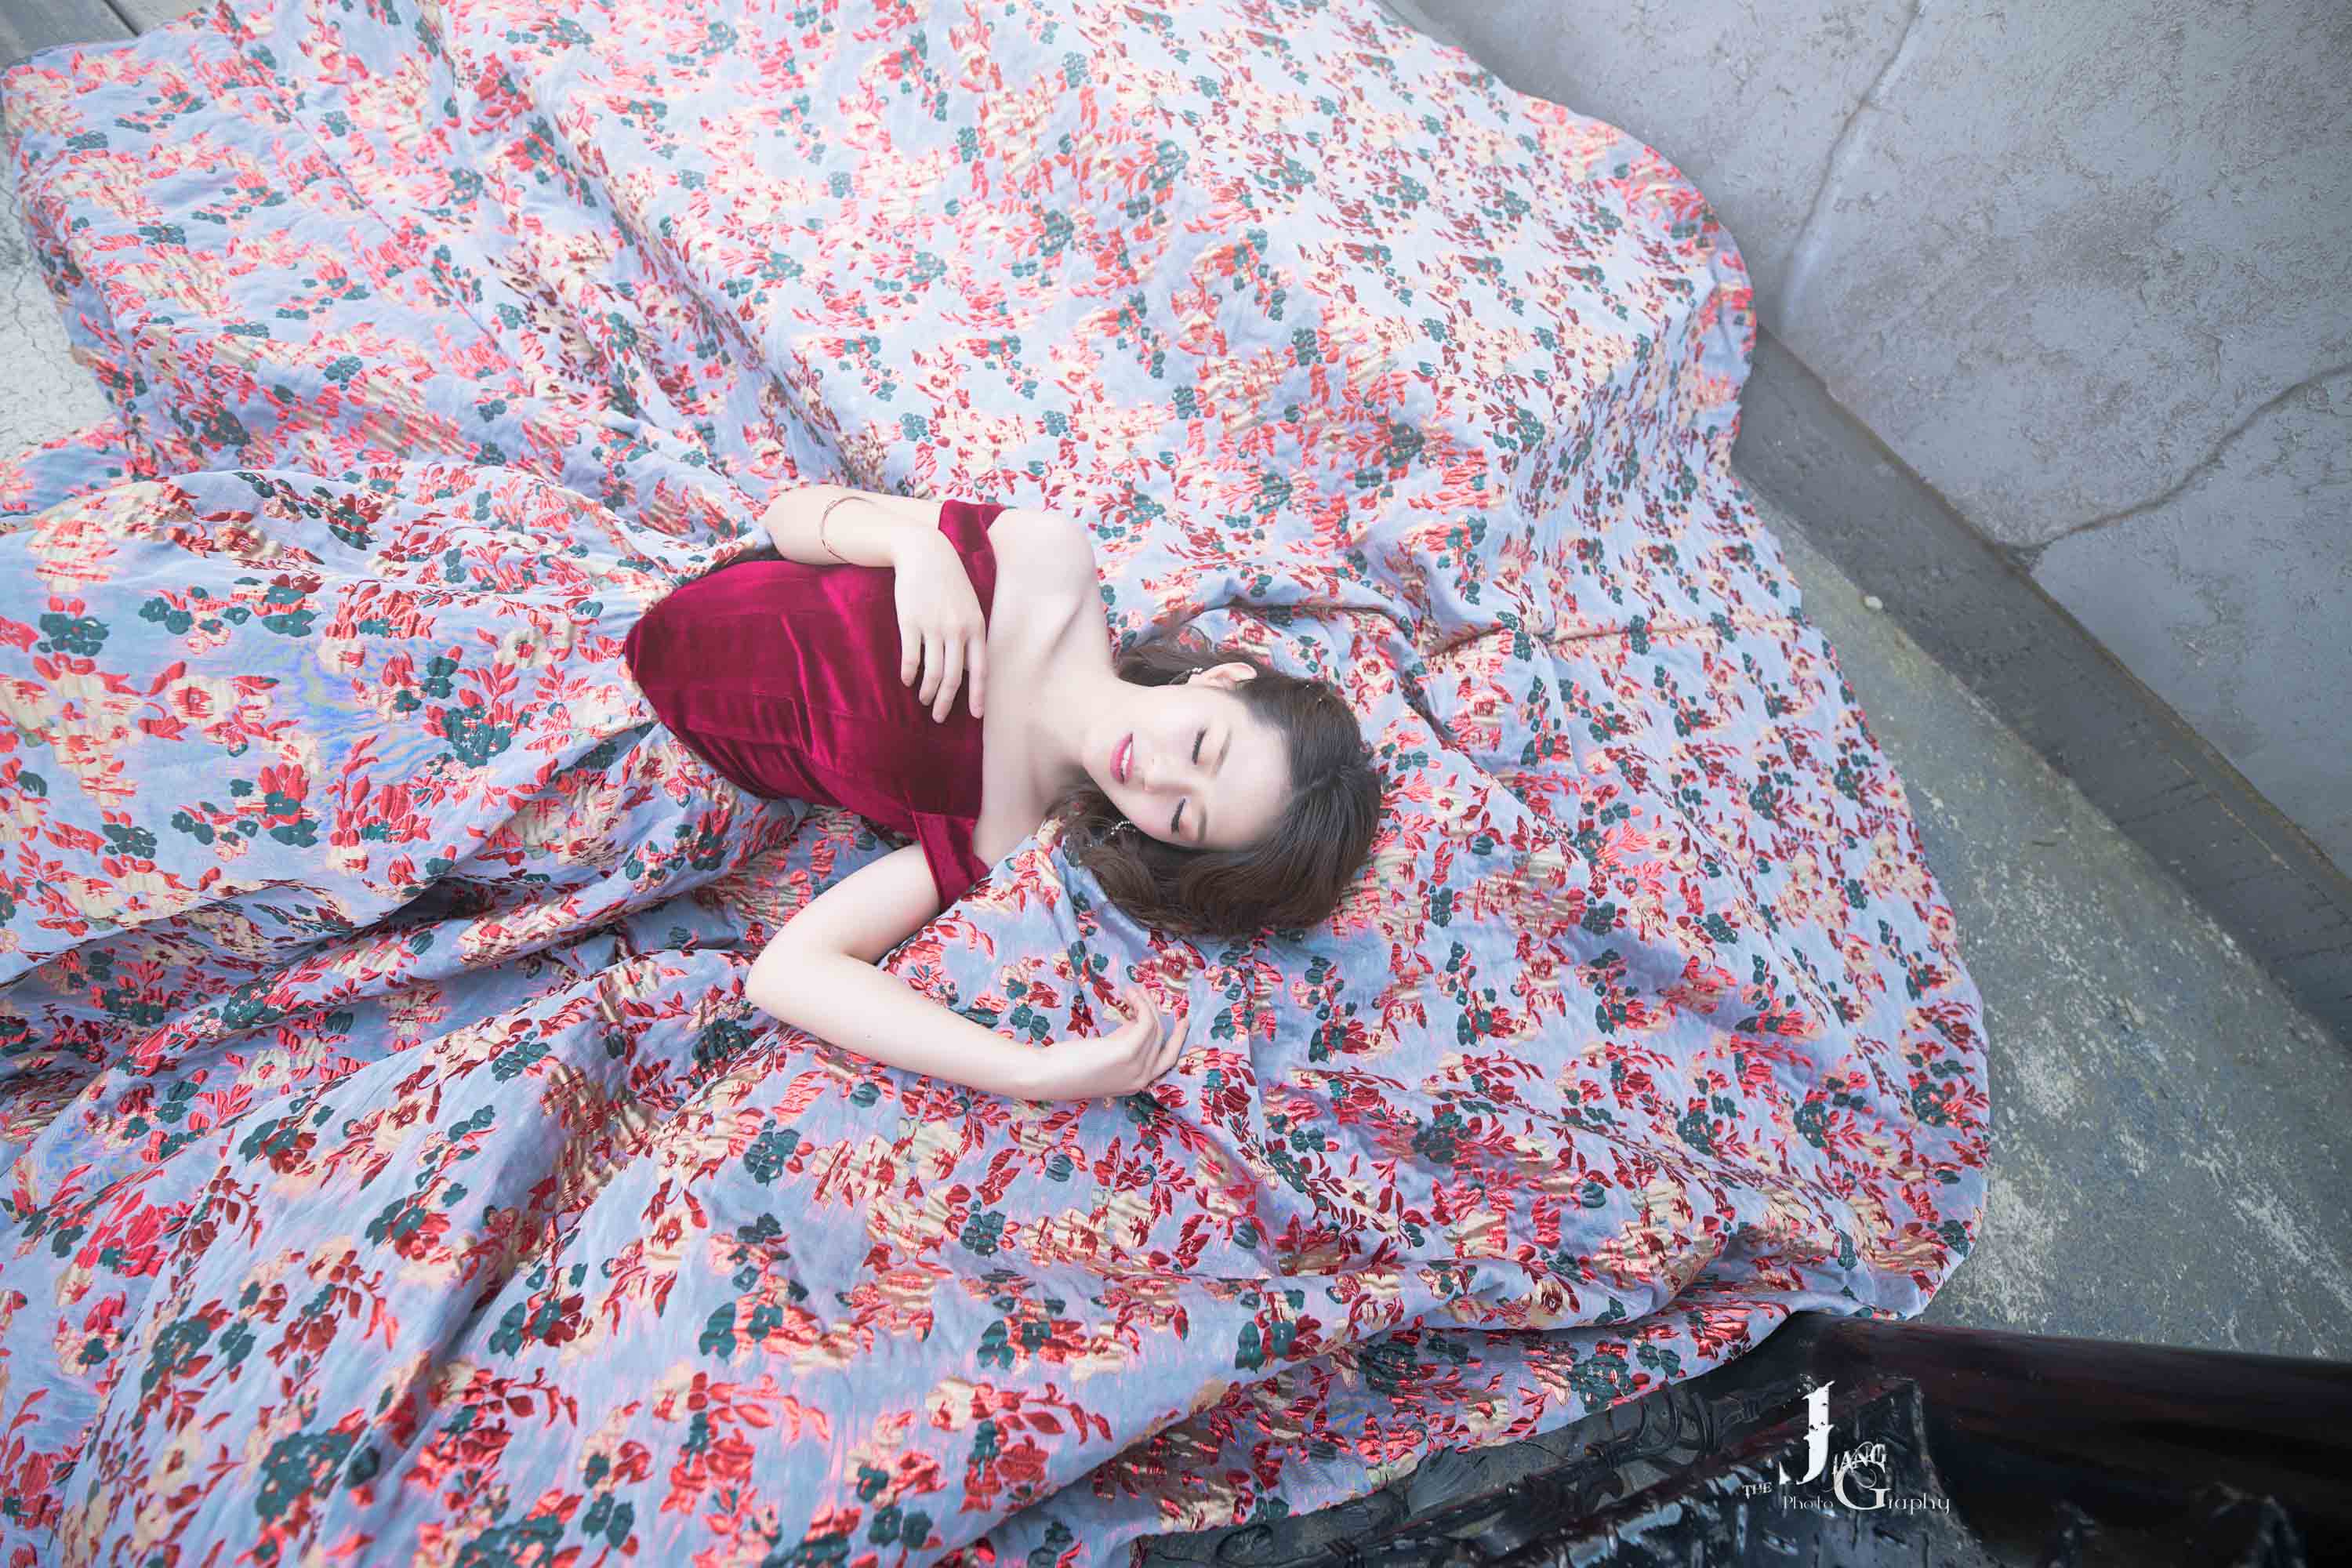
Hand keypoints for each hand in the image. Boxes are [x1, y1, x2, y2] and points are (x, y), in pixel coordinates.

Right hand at [891, 532, 986, 722]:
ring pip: (932, 672)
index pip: (980, 669)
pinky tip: (906, 681)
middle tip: (939, 716)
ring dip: (927, 691)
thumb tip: (968, 667)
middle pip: (954, 677)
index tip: (977, 715)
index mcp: (976, 627)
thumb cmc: (949, 581)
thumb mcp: (969, 606)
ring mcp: (933, 626)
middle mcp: (957, 630)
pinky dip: (908, 674)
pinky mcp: (910, 622)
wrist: (925, 552)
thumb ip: (971, 635)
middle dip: (947, 701)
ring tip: (923, 699)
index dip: (978, 695)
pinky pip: (911, 658)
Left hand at [1028, 983, 1190, 1099]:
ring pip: (1154, 1027)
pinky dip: (1141, 1003)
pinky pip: (1146, 1021)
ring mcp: (1136, 1069)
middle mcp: (1141, 1080)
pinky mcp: (1127, 1052)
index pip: (1168, 1060)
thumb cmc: (1069, 1065)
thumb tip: (1135, 1021)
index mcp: (1136, 1084)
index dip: (1178, 1038)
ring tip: (1131, 989)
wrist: (1048, 1075)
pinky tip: (1129, 994)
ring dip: (1145, 1002)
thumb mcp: (1104, 1055)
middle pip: (1162, 1039)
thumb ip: (1123, 1043)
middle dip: (1159, 1012)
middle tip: (1147, 992)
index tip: (1183, 1019)